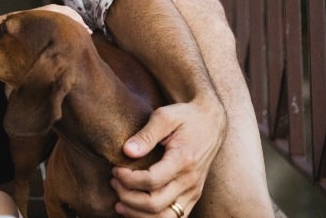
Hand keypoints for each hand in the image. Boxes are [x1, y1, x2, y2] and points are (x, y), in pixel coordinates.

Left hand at [111, 97, 225, 215]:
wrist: (211, 123)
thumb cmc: (185, 117)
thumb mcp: (164, 116)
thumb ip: (146, 134)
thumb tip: (126, 151)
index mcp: (183, 160)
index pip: (151, 181)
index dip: (128, 179)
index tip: (115, 169)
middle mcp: (191, 181)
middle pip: (155, 204)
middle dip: (128, 196)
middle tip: (114, 181)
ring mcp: (193, 192)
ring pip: (165, 217)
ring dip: (138, 213)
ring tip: (119, 201)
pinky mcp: (193, 197)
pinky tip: (134, 210)